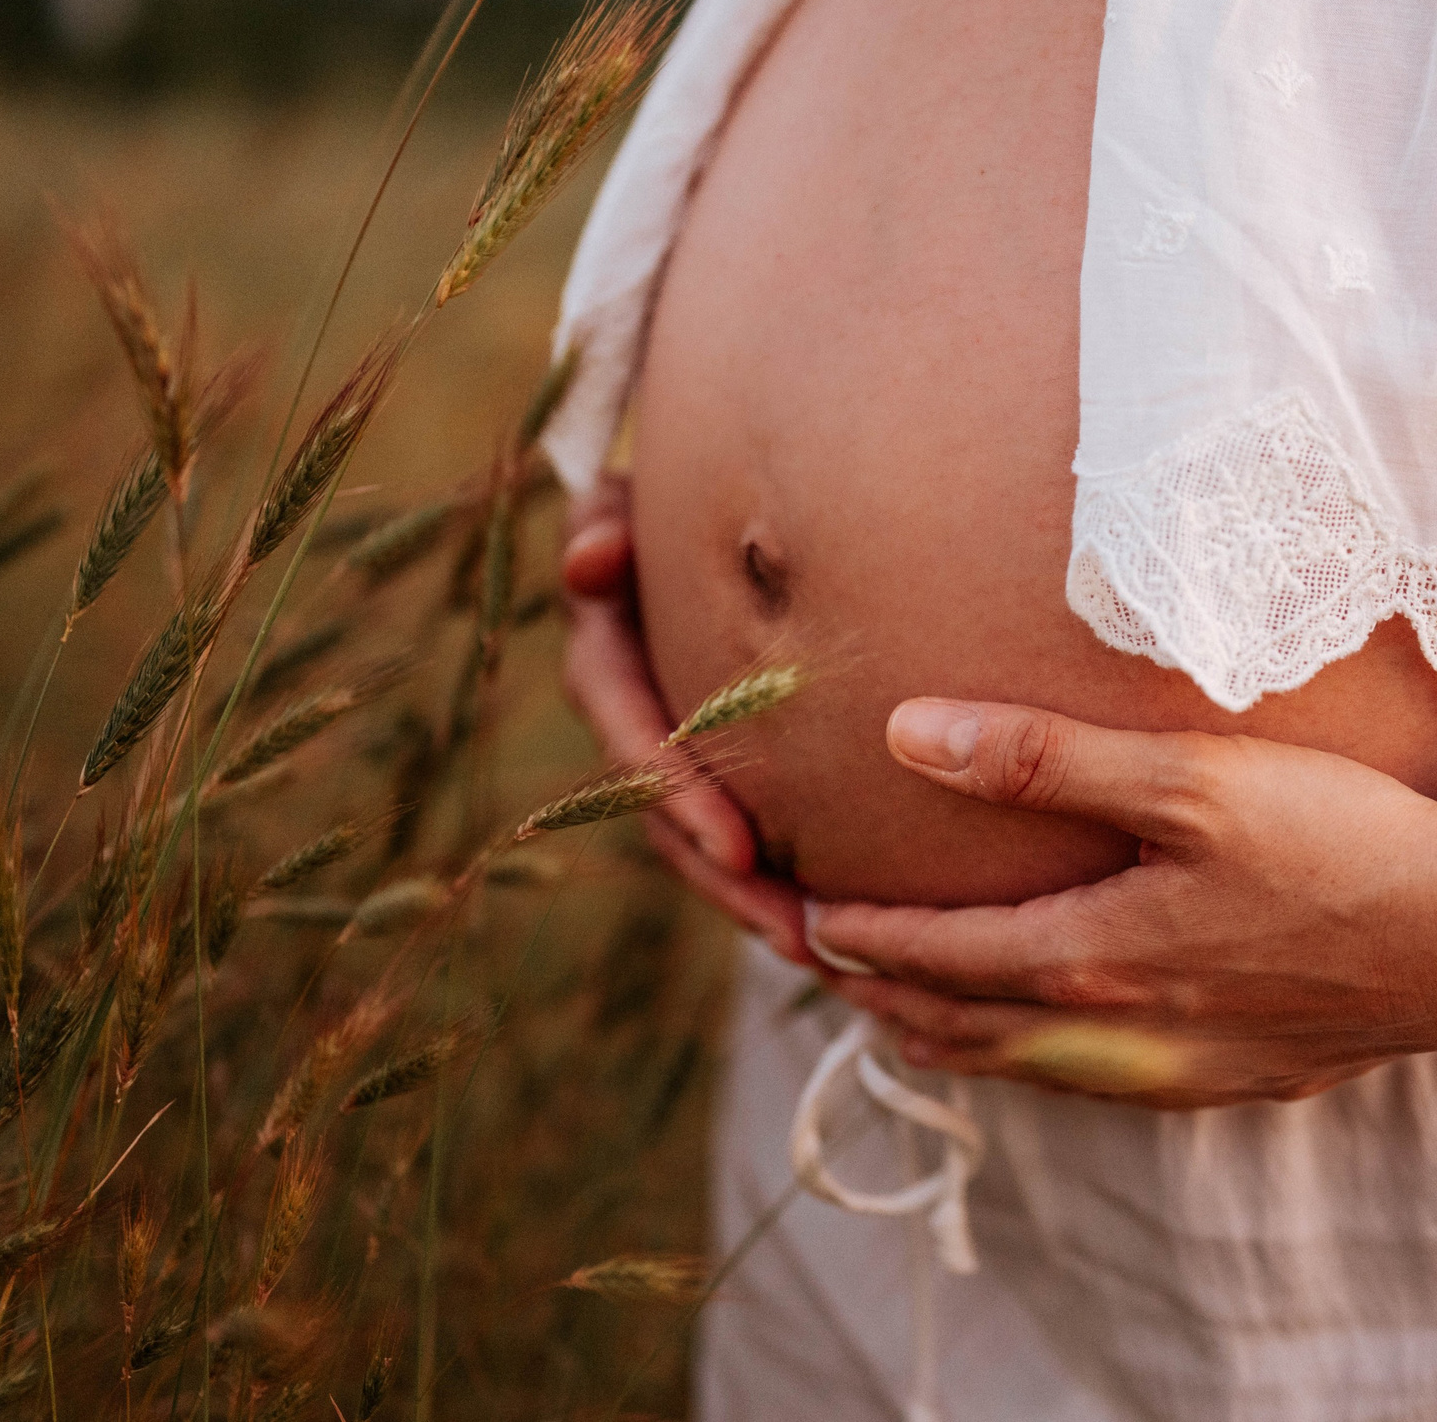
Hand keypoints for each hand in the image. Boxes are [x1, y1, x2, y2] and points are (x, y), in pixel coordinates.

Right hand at [562, 473, 808, 961]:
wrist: (708, 508)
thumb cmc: (670, 490)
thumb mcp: (632, 493)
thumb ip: (609, 518)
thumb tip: (595, 561)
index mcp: (608, 653)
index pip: (631, 733)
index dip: (676, 794)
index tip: (737, 848)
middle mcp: (634, 712)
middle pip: (668, 817)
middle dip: (725, 880)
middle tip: (793, 932)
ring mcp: (675, 745)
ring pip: (704, 839)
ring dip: (755, 899)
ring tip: (822, 947)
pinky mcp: (722, 761)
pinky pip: (742, 830)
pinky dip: (780, 874)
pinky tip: (840, 918)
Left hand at [804, 699, 1436, 1107]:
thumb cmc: (1342, 839)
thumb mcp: (1188, 777)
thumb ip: (1043, 759)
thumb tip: (906, 735)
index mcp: (1090, 961)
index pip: (930, 957)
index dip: (852, 937)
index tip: (794, 911)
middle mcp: (1118, 1037)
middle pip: (958, 1029)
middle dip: (874, 996)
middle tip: (819, 964)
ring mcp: (1178, 1071)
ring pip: (1023, 1071)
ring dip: (945, 1038)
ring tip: (895, 1008)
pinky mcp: (1235, 1079)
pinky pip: (1092, 1085)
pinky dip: (1029, 1061)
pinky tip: (1041, 1038)